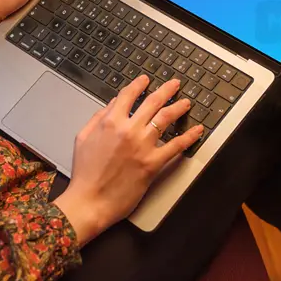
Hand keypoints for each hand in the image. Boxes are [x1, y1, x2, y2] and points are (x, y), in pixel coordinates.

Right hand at [55, 76, 204, 244]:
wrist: (90, 200)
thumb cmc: (85, 173)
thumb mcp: (83, 138)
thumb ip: (97, 118)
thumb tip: (111, 105)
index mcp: (110, 122)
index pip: (128, 95)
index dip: (139, 85)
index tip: (146, 80)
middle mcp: (128, 130)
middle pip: (152, 102)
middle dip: (166, 90)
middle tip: (174, 84)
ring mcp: (142, 146)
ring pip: (166, 118)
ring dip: (179, 107)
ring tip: (186, 103)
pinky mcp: (153, 163)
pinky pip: (176, 146)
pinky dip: (189, 136)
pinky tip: (197, 130)